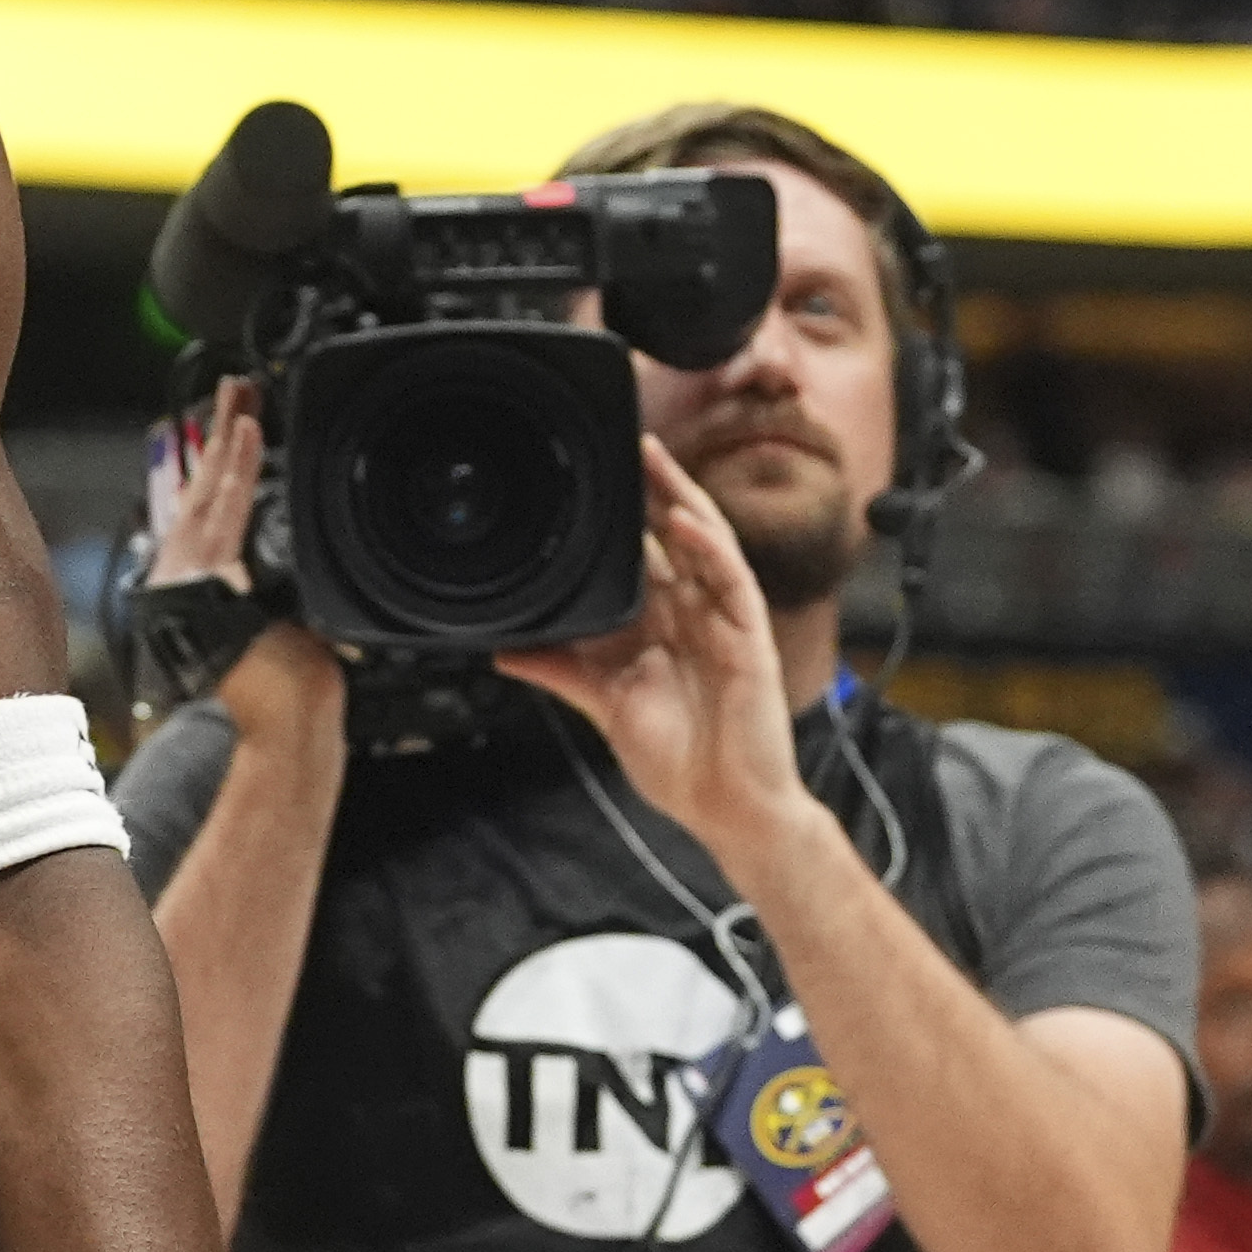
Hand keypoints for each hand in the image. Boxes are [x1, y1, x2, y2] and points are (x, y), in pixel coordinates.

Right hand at [153, 386, 345, 746]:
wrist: (282, 713)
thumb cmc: (282, 675)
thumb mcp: (278, 611)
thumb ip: (266, 576)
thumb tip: (274, 555)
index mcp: (203, 579)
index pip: (210, 506)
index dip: (220, 461)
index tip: (237, 419)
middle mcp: (186, 575)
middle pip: (203, 490)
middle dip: (220, 436)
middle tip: (237, 388)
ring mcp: (187, 577)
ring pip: (211, 495)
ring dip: (228, 443)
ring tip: (244, 403)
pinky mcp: (199, 580)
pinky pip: (223, 513)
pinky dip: (233, 471)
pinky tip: (244, 437)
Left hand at [492, 437, 810, 862]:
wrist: (724, 809)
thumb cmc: (679, 762)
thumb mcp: (603, 706)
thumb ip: (559, 672)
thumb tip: (504, 651)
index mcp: (663, 627)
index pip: (644, 557)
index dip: (625, 518)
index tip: (595, 479)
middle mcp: (693, 616)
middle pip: (674, 538)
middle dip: (653, 490)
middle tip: (627, 443)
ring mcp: (723, 624)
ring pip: (706, 546)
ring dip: (682, 499)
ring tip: (654, 460)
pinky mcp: (747, 640)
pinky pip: (732, 583)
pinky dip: (708, 549)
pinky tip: (685, 522)